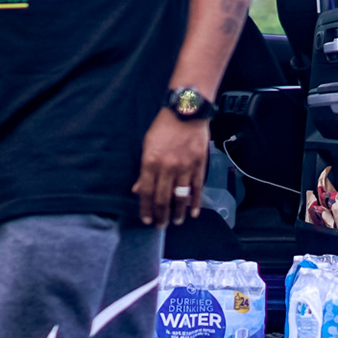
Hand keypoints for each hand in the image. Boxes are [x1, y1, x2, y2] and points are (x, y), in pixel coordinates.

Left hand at [133, 109, 209, 225]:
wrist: (187, 111)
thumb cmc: (164, 127)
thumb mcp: (147, 145)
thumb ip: (144, 170)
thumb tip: (139, 189)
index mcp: (150, 162)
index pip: (147, 192)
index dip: (146, 209)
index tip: (147, 220)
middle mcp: (167, 167)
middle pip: (163, 199)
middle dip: (161, 215)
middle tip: (161, 226)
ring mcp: (184, 167)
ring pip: (180, 197)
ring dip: (178, 212)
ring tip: (177, 221)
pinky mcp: (199, 165)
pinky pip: (197, 188)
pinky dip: (196, 202)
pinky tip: (194, 212)